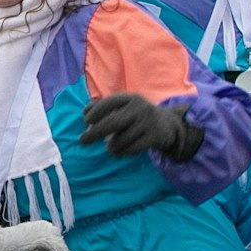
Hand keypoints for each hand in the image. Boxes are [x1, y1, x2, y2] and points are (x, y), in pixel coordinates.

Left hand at [79, 92, 202, 159]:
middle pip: (112, 123)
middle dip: (94, 133)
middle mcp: (140, 108)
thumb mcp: (125, 107)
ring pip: (122, 139)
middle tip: (83, 141)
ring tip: (110, 148)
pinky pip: (132, 148)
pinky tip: (120, 152)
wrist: (168, 124)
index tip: (85, 121)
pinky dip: (123, 152)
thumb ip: (105, 108)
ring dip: (111, 147)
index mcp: (130, 98)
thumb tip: (84, 113)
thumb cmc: (137, 115)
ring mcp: (148, 122)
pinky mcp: (155, 137)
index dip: (95, 112)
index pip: (109, 103)